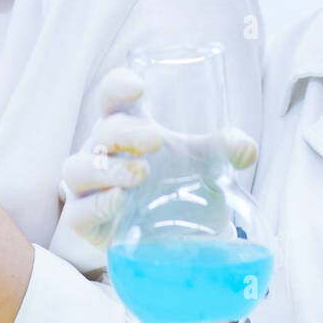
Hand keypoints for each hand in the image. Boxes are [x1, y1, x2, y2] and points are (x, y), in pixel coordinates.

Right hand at [58, 66, 258, 322]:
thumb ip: (226, 151)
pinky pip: (76, 212)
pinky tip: (120, 200)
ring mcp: (88, 187)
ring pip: (77, 169)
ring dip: (108, 168)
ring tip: (141, 173)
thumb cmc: (178, 184)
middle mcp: (100, 152)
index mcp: (125, 125)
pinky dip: (97, 203)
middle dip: (125, 132)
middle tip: (156, 138)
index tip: (138, 86)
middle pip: (101, 132)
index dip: (117, 86)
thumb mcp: (205, 163)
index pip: (111, 97)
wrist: (171, 236)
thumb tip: (246, 149)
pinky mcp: (85, 221)